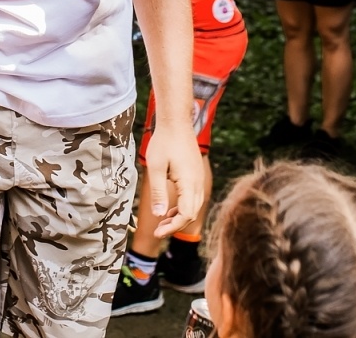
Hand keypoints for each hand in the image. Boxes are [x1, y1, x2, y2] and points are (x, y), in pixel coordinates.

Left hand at [142, 121, 205, 238]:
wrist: (176, 122)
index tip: (157, 233)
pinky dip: (183, 207)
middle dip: (175, 226)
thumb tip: (159, 216)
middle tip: (157, 231)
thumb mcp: (156, 167)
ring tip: (162, 222)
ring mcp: (199, 178)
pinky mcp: (196, 175)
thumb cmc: (164, 142)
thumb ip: (158, 192)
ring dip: (179, 217)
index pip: (185, 215)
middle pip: (191, 214)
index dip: (172, 227)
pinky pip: (194, 198)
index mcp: (189, 183)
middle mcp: (198, 183)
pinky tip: (170, 209)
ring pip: (194, 206)